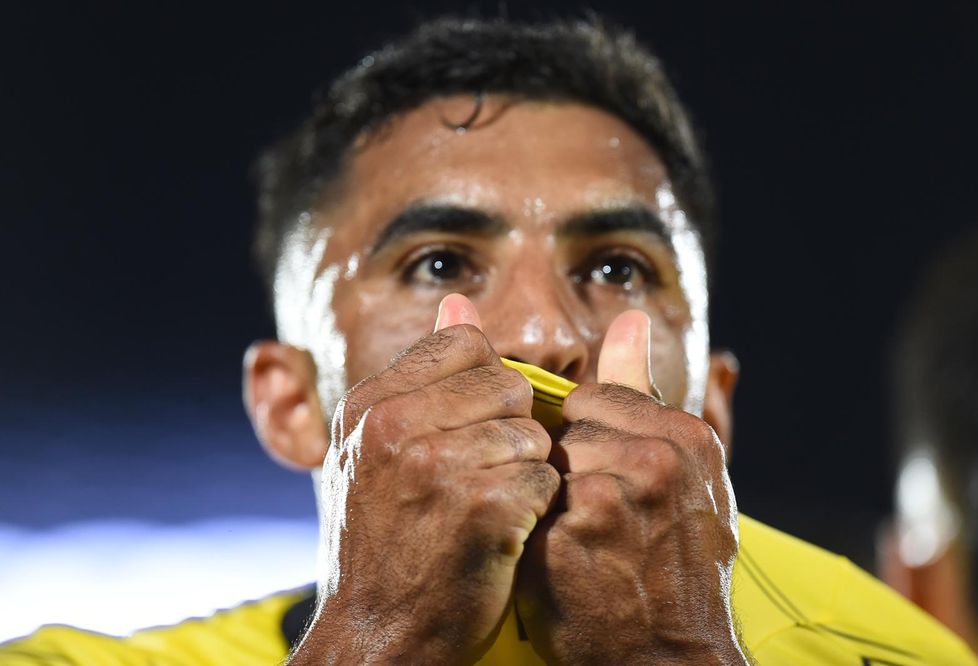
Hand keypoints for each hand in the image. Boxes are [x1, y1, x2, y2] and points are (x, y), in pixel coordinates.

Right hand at [290, 294, 560, 664]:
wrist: (378, 636)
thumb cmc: (387, 543)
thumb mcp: (381, 450)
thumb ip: (423, 374)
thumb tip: (458, 301)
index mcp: (371, 402)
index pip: (466, 346)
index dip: (486, 386)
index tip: (472, 431)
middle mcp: (395, 424)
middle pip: (508, 385)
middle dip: (510, 432)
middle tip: (480, 480)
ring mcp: (436, 464)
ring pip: (533, 434)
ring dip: (525, 474)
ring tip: (488, 510)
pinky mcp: (482, 506)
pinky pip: (546, 478)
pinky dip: (536, 509)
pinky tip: (502, 534)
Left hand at [516, 310, 748, 664]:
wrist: (670, 658)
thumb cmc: (678, 566)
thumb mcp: (685, 475)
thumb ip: (645, 392)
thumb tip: (630, 317)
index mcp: (686, 436)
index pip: (597, 400)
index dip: (586, 442)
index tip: (598, 479)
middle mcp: (655, 455)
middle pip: (567, 428)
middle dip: (566, 467)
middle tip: (594, 517)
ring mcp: (613, 490)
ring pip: (543, 461)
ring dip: (548, 495)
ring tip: (582, 539)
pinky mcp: (572, 528)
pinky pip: (526, 498)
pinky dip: (533, 526)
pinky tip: (562, 557)